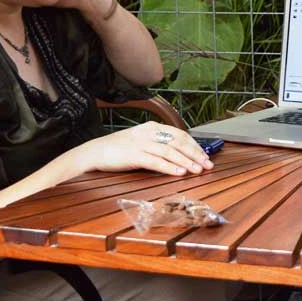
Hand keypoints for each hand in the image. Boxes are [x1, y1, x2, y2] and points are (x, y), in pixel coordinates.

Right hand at [73, 122, 214, 175]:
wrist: (93, 152)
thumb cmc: (117, 149)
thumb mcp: (140, 140)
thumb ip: (157, 144)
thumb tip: (178, 153)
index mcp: (152, 127)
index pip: (180, 134)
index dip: (194, 145)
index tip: (205, 155)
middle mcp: (149, 133)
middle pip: (178, 142)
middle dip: (195, 154)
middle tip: (207, 164)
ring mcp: (141, 143)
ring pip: (170, 152)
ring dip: (186, 161)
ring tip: (198, 170)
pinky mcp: (134, 155)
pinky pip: (156, 161)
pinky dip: (169, 167)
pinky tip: (180, 173)